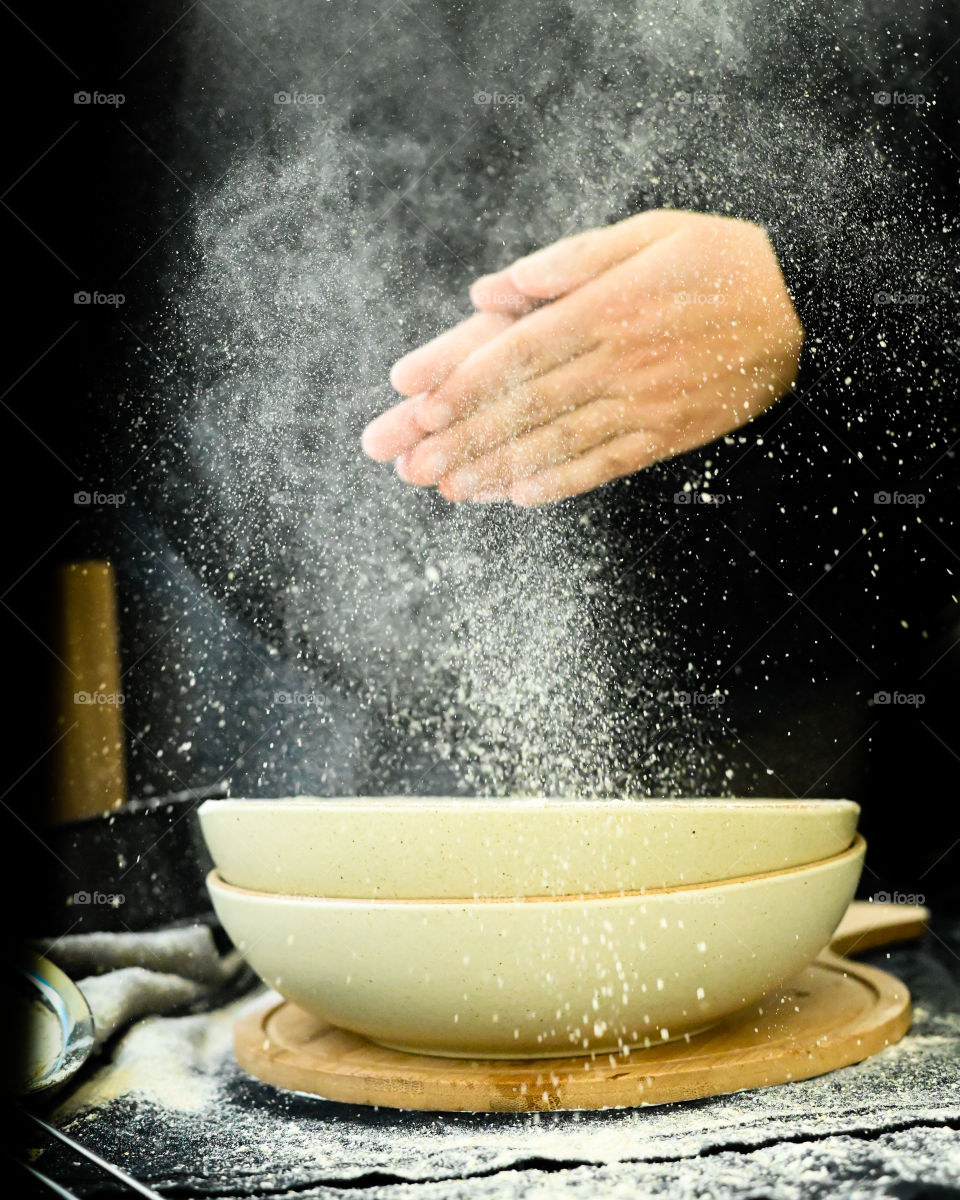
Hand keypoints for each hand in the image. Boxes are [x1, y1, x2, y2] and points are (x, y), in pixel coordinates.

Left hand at [362, 211, 803, 504]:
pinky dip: (562, 482)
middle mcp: (621, 362)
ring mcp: (647, 404)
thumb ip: (567, 262)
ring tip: (446, 488)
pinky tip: (519, 497)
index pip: (516, 352)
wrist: (805, 306)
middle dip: (461, 436)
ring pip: (558, 442)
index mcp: (607, 308)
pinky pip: (608, 465)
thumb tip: (492, 289)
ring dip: (498, 468)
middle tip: (408, 464)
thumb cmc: (718, 259)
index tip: (413, 404)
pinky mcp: (670, 435)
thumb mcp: (646, 234)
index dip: (461, 381)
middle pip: (525, 405)